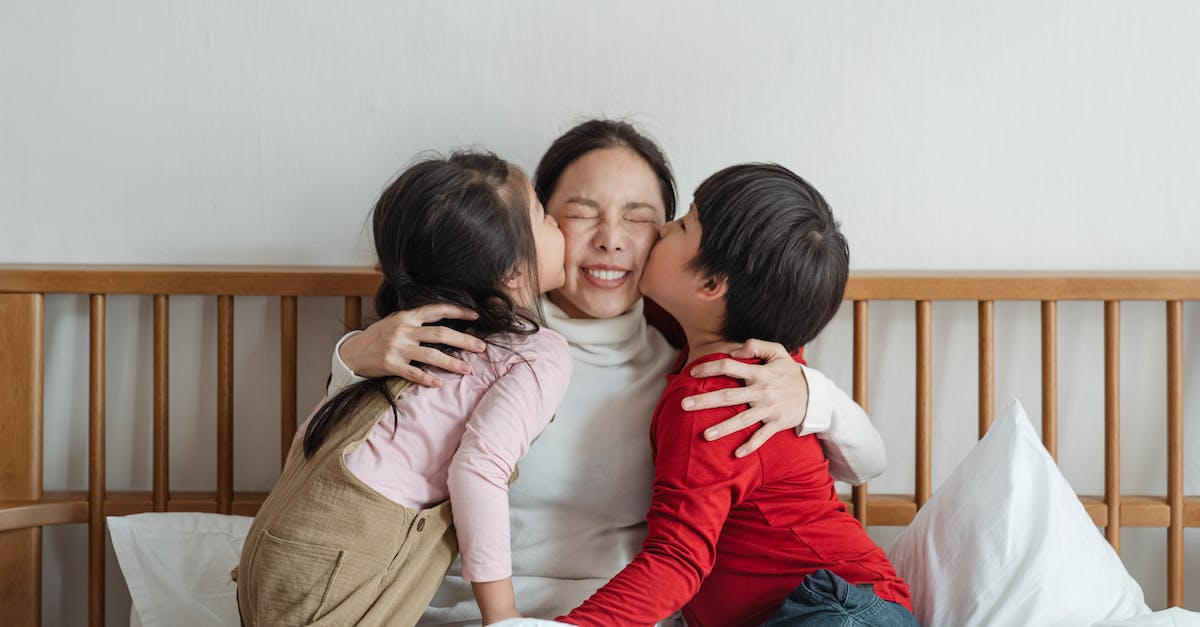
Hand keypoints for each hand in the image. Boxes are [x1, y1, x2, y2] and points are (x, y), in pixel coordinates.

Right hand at [339, 304, 486, 386]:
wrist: (351, 352)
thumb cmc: (377, 336)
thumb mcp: (394, 321)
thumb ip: (415, 320)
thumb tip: (442, 318)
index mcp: (407, 317)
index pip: (437, 310)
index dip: (457, 312)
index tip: (475, 316)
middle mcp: (404, 330)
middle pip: (440, 334)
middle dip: (464, 341)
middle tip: (482, 348)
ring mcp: (398, 348)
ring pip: (431, 355)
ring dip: (452, 363)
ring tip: (468, 370)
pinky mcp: (391, 364)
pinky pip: (413, 373)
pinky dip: (427, 378)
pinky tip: (439, 383)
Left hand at [682, 339, 808, 456]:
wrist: (816, 394)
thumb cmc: (791, 372)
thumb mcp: (778, 351)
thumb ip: (756, 345)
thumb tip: (735, 351)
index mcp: (759, 373)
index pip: (729, 367)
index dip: (709, 367)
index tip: (692, 372)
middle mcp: (761, 391)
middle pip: (728, 396)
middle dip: (705, 401)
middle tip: (684, 405)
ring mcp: (768, 409)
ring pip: (742, 420)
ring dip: (723, 428)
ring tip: (705, 435)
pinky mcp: (777, 424)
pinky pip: (761, 437)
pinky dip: (750, 446)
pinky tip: (736, 454)